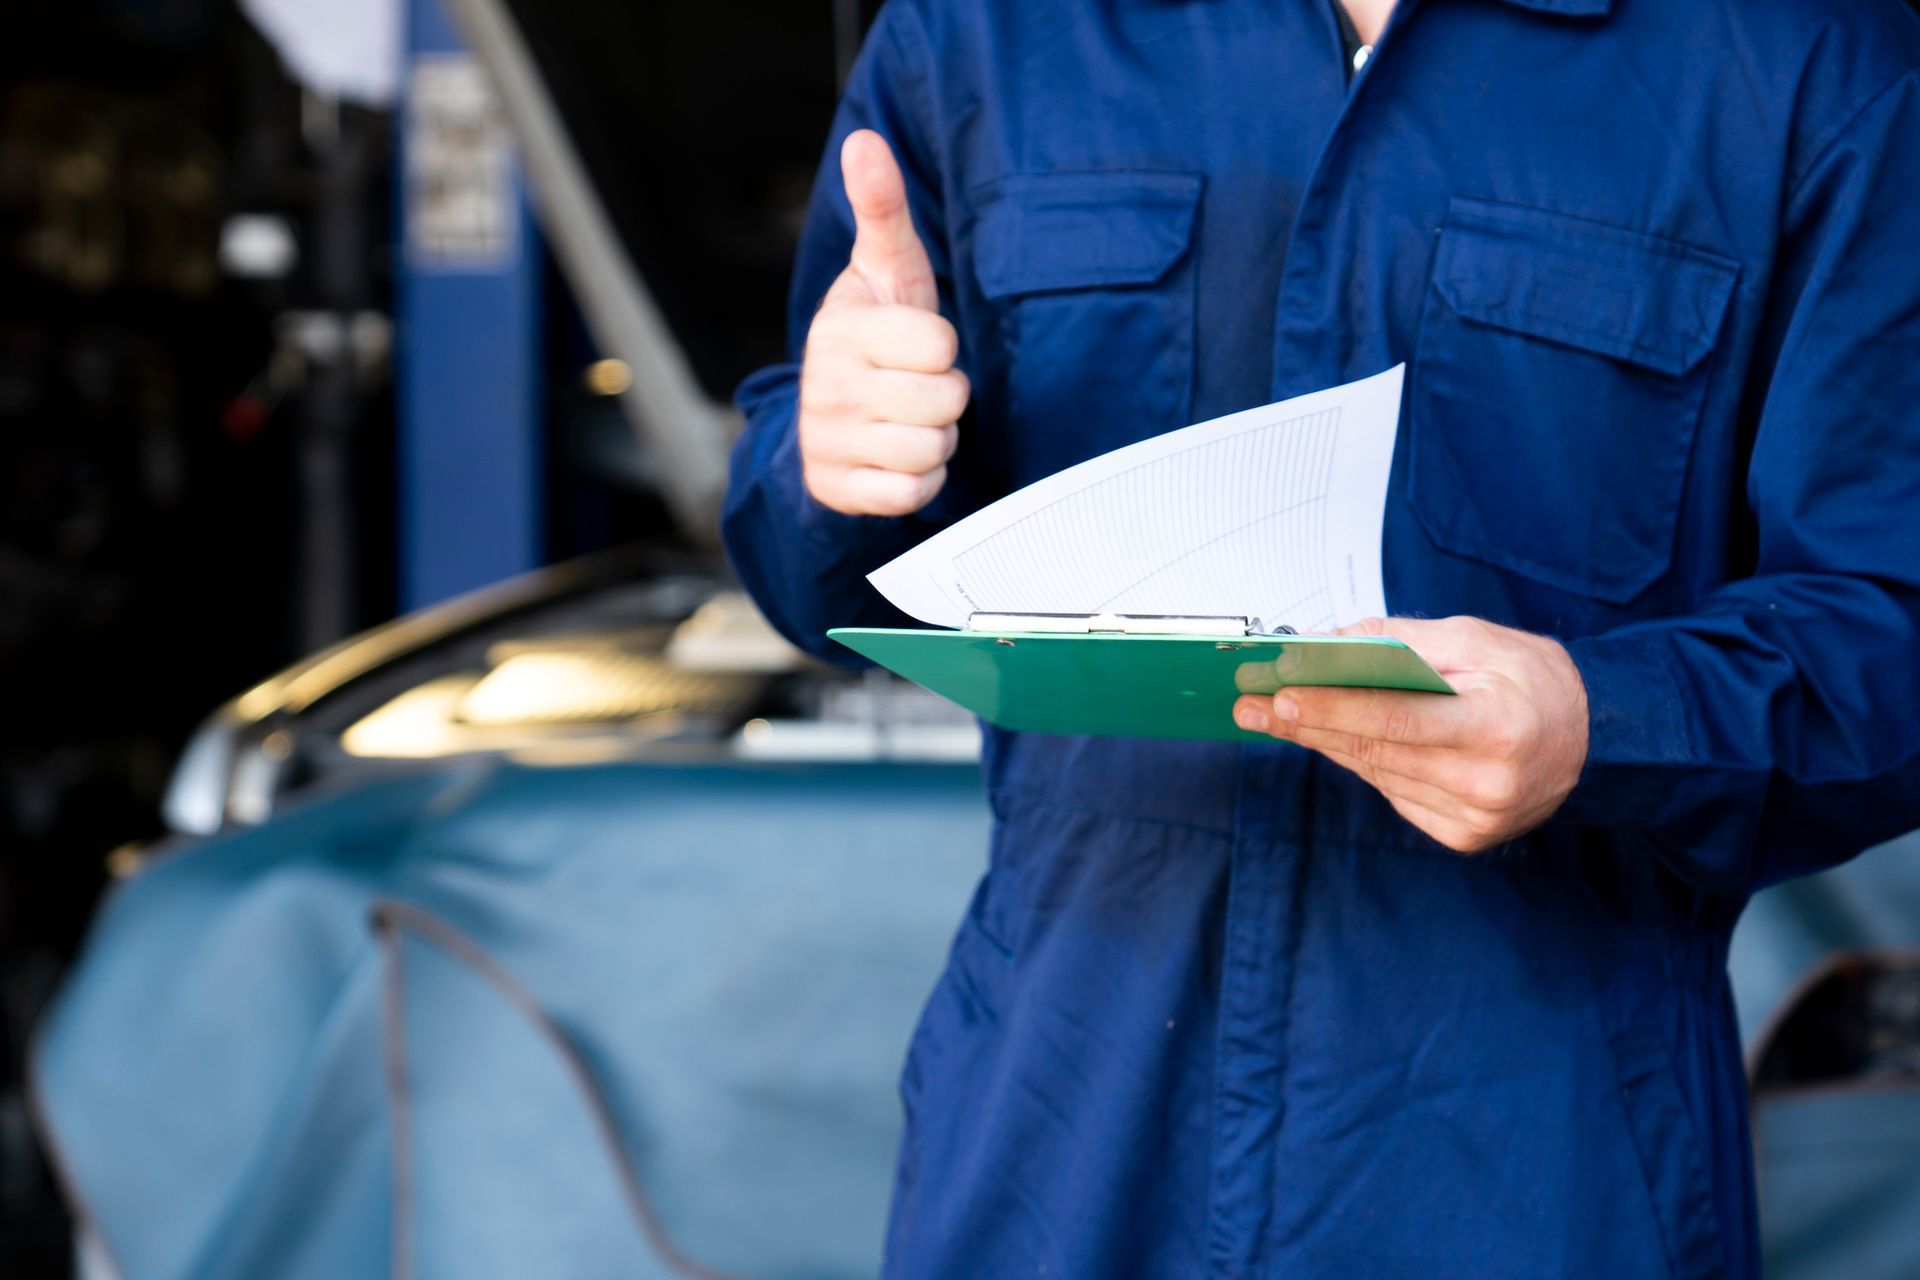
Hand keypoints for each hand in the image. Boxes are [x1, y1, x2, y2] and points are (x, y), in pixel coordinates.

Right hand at [798, 130, 967, 516]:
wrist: (825, 419)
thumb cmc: (872, 337)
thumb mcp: (882, 270)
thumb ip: (881, 209)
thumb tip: (864, 141)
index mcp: (842, 328)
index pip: (939, 345)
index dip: (941, 347)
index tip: (914, 345)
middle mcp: (827, 385)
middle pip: (944, 400)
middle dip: (944, 396)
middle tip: (914, 386)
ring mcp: (829, 441)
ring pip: (932, 448)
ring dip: (934, 439)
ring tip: (905, 419)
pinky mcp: (838, 489)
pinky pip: (912, 493)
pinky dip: (918, 481)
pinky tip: (895, 457)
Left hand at [1232, 616, 1589, 852]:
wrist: (1594, 740)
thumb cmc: (1535, 681)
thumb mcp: (1478, 639)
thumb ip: (1404, 641)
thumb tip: (1331, 642)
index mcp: (1497, 728)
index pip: (1395, 719)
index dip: (1332, 707)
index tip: (1280, 694)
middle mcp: (1487, 783)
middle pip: (1375, 750)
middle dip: (1307, 724)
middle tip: (1252, 705)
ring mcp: (1475, 819)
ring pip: (1376, 773)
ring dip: (1323, 743)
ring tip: (1274, 716)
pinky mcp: (1463, 835)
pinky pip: (1395, 792)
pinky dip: (1363, 761)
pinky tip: (1332, 739)